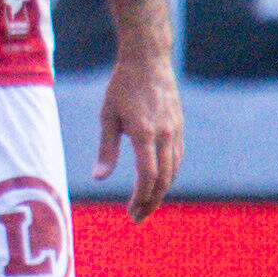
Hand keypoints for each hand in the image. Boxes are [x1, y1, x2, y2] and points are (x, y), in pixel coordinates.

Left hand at [94, 53, 184, 217]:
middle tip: (137, 217)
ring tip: (146, 205)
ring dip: (161, 191)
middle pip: (164, 178)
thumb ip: (106, 149)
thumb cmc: (122, 87)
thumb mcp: (108, 116)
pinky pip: (177, 157)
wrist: (149, 59)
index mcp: (144, 132)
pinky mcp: (178, 126)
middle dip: (151, 202)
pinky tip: (157, 182)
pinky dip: (168, 174)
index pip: (148, 175)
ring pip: (173, 170)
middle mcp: (164, 134)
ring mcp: (174, 130)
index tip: (131, 210)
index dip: (141, 197)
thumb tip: (99, 178)